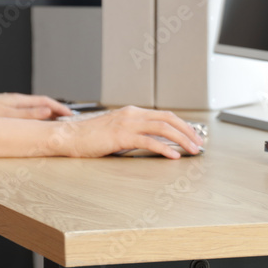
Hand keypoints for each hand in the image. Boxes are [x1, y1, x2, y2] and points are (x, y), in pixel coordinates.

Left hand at [0, 92, 72, 119]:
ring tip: (53, 123)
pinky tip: (31, 123)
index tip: (71, 115)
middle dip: (56, 112)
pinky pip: (25, 112)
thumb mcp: (6, 114)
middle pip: (42, 104)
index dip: (61, 108)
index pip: (47, 102)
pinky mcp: (3, 108)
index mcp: (20, 100)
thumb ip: (27, 114)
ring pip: (34, 108)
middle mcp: (16, 100)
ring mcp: (10, 104)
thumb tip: (48, 110)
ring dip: (45, 114)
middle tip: (66, 121)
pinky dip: (34, 116)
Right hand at [51, 106, 203, 158]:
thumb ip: (134, 131)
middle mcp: (133, 114)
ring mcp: (127, 124)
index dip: (182, 125)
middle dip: (188, 131)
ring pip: (163, 128)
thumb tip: (154, 140)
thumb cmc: (89, 137)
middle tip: (199, 143)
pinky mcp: (121, 136)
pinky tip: (173, 155)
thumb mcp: (117, 130)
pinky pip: (149, 141)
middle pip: (169, 119)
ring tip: (191, 150)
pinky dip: (164, 148)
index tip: (194, 135)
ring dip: (181, 139)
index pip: (165, 115)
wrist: (68, 136)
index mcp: (133, 112)